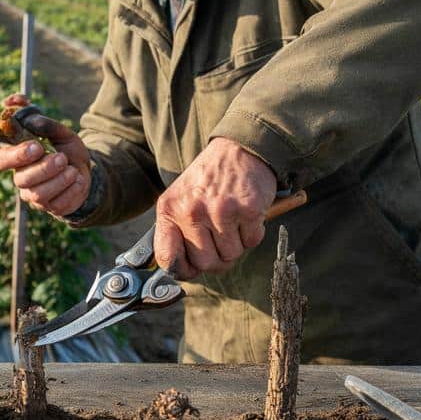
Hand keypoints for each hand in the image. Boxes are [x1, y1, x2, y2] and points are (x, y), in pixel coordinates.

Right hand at [0, 94, 91, 216]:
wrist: (86, 171)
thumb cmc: (66, 149)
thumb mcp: (60, 132)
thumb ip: (41, 119)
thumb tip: (14, 101)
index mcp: (19, 158)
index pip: (3, 159)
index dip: (15, 155)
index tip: (36, 146)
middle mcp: (22, 178)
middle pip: (21, 179)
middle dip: (43, 168)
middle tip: (61, 158)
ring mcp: (34, 196)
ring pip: (38, 194)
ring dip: (58, 180)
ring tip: (73, 170)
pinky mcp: (50, 207)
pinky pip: (56, 204)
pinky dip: (70, 191)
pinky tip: (78, 180)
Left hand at [154, 137, 277, 279]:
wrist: (240, 149)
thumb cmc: (209, 178)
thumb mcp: (181, 198)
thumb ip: (176, 230)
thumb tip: (179, 269)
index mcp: (170, 209)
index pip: (168, 258)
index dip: (182, 270)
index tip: (191, 268)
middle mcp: (192, 211)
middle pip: (205, 264)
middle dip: (217, 257)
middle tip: (221, 238)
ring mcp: (221, 211)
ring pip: (231, 256)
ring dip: (236, 244)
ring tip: (233, 221)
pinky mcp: (248, 210)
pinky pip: (251, 242)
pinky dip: (252, 233)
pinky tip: (246, 215)